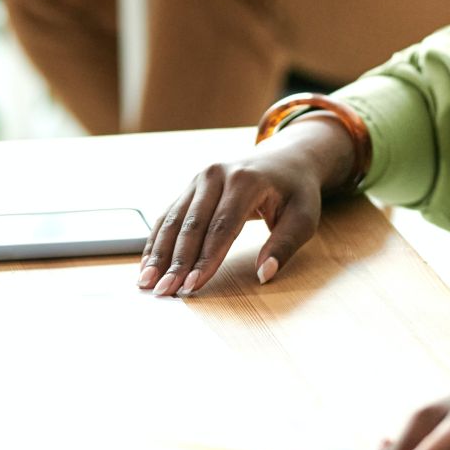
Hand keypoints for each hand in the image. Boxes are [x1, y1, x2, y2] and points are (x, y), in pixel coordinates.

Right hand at [137, 118, 356, 296]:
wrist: (285, 158)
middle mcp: (216, 175)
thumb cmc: (296, 191)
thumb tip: (264, 275)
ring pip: (174, 220)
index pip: (222, 226)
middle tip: (164, 291)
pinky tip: (148, 263)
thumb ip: (284, 246)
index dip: (206, 258)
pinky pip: (169, 215)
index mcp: (245, 180)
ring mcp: (200, 178)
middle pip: (192, 224)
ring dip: (159, 253)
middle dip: (176, 261)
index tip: (193, 285)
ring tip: (146, 282)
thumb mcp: (304, 217)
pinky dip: (157, 240)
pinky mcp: (191, 187)